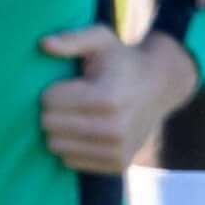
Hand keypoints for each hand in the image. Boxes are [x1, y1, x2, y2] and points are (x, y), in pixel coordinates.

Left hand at [36, 26, 199, 175]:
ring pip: (56, 146)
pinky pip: (70, 161)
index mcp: (107, 97)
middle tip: (68, 100)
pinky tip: (86, 130)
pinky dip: (72, 146)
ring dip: (59, 130)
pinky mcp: (118, 164)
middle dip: (52, 110)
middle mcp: (114, 128)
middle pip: (49, 125)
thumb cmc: (122, 60)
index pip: (48, 101)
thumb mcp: (100, 39)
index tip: (67, 84)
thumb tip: (44, 44)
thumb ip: (72, 39)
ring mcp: (118, 150)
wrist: (160, 86)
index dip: (51, 89)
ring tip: (76, 114)